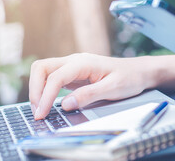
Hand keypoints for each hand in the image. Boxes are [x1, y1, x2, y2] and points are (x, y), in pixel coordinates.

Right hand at [28, 53, 174, 119]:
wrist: (139, 72)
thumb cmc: (129, 78)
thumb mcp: (113, 89)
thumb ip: (89, 95)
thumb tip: (66, 105)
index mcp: (83, 62)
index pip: (55, 77)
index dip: (45, 96)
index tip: (42, 113)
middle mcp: (74, 61)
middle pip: (41, 68)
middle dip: (35, 89)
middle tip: (37, 111)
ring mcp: (72, 66)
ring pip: (43, 71)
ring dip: (37, 89)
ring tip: (40, 109)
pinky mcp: (72, 73)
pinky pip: (51, 78)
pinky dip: (44, 89)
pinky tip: (47, 103)